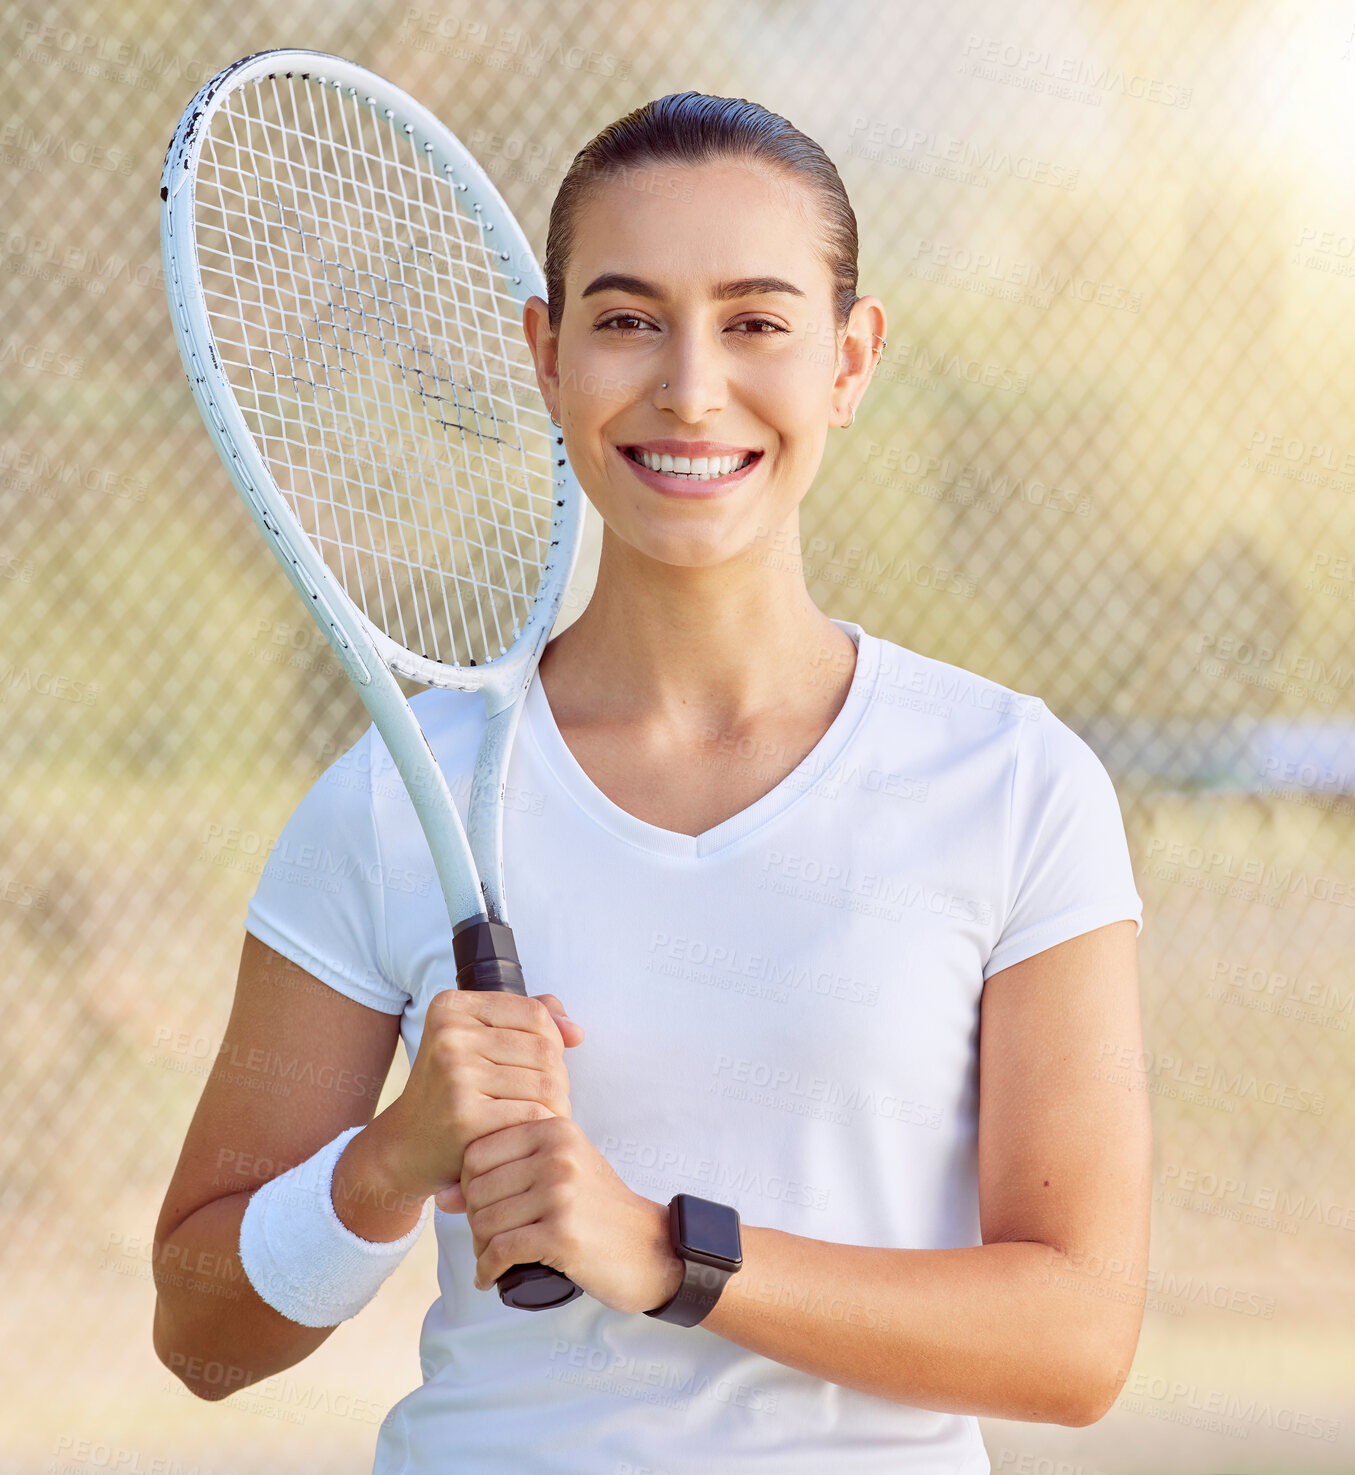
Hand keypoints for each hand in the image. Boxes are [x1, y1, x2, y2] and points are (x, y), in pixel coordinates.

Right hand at [363, 989, 583, 1212]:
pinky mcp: (464, 1114)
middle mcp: (450, 1034)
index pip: (535, 1012)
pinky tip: (527, 1138)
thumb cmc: (451, 1093)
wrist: (404, 1147)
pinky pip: (533, 1116)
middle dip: (557, 1079)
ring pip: (546, 1083)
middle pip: (545, 1049)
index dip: (553, 1042)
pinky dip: (540, 1129)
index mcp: (452, 1007)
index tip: (540, 1066)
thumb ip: (528, 1023)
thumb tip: (575, 1030)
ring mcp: (455, 1073)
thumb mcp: (478, 1045)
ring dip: (555, 1108)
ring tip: (537, 1120)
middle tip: (542, 1102)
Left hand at [449, 1116, 684, 1315]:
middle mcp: (556, 1153)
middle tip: (487, 1243)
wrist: (650, 1248)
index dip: (468, 1186)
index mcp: (553, 1129)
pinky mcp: (562, 1232)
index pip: (476, 1152)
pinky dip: (488, 1270)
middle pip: (477, 1189)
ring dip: (480, 1250)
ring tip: (493, 1260)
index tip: (482, 1211)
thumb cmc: (598, 1210)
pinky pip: (500, 1250)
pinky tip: (491, 1278)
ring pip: (484, 1221)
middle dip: (474, 1222)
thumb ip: (507, 1172)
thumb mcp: (558, 1174)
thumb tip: (441, 1197)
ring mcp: (560, 1192)